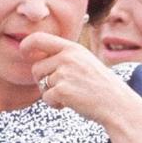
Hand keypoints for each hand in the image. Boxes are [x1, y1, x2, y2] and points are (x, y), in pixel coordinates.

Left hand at [20, 32, 141, 128]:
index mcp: (73, 48)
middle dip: (43, 80)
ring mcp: (64, 73)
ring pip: (41, 84)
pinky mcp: (62, 90)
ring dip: (52, 93)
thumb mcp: (85, 62)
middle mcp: (67, 58)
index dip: (27, 45)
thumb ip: (65, 58)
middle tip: (61, 87)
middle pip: (37, 68)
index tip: (24, 52)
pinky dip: (55, 104)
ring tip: (71, 96)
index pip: (39, 38)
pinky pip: (46, 98)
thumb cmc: (101, 86)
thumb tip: (37, 59)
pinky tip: (71, 104)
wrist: (117, 104)